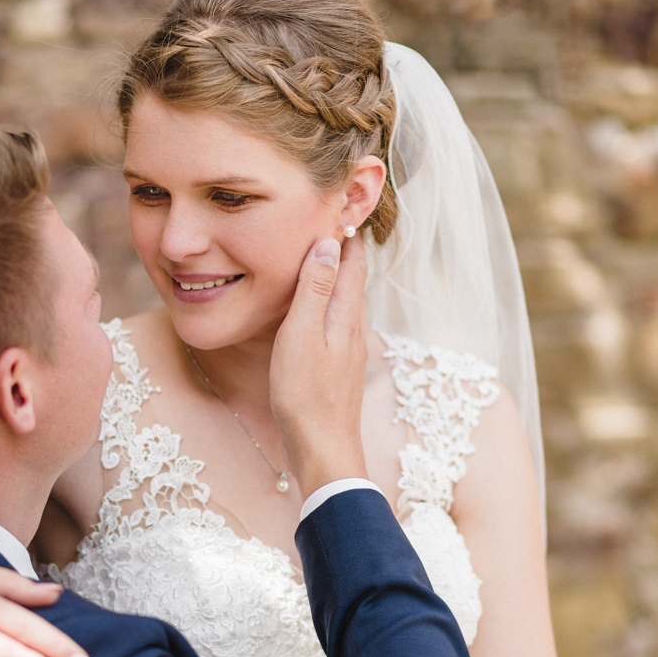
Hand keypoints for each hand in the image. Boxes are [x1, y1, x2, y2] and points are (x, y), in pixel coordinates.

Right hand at [270, 235, 368, 501]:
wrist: (323, 449)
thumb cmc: (306, 395)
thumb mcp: (303, 335)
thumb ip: (315, 289)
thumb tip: (328, 244)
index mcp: (346, 315)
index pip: (352, 262)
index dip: (347, 234)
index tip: (339, 206)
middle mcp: (355, 329)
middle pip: (353, 280)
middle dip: (345, 251)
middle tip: (332, 223)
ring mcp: (349, 350)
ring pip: (347, 302)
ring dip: (338, 277)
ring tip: (323, 257)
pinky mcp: (340, 369)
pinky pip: (338, 322)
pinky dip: (329, 303)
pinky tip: (317, 311)